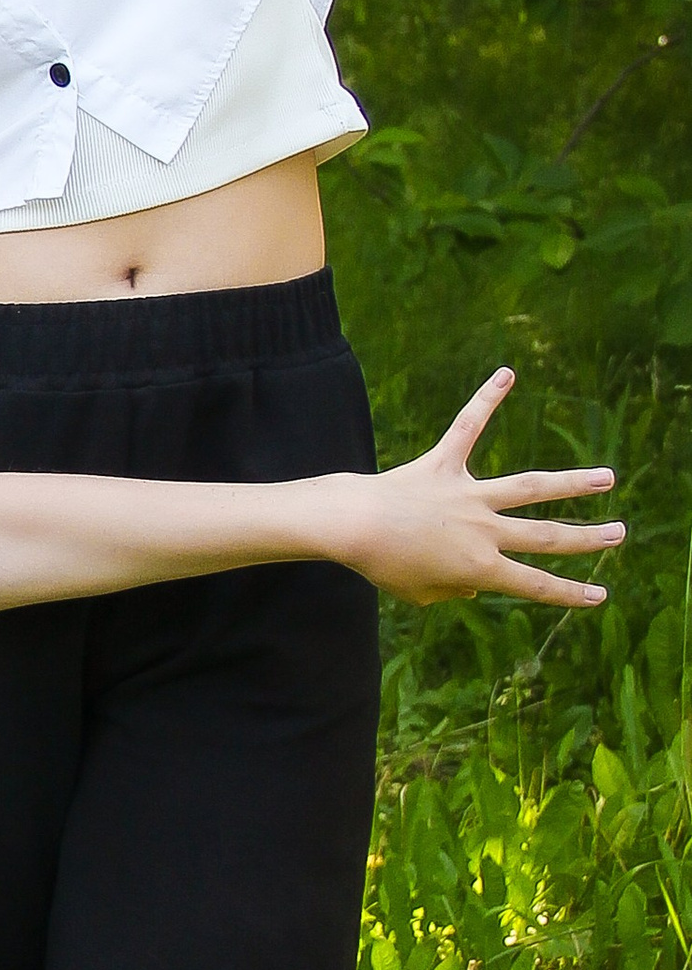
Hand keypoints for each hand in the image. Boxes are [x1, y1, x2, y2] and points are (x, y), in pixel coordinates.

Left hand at [353, 370, 621, 603]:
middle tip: (620, 534)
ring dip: (573, 483)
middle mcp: (484, 531)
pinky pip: (469, 426)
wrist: (350, 528)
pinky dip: (487, 399)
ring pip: (530, 487)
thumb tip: (470, 585)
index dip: (570, 594)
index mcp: (479, 570)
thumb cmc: (381, 565)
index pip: (535, 585)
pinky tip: (506, 374)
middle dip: (588, 538)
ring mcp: (468, 496)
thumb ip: (452, 590)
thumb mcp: (421, 593)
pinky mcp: (443, 463)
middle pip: (547, 537)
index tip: (600, 595)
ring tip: (607, 477)